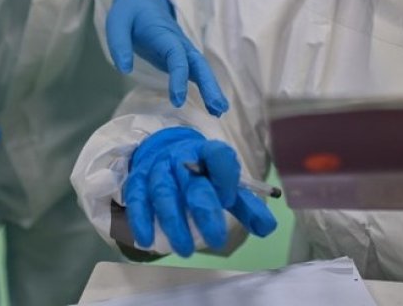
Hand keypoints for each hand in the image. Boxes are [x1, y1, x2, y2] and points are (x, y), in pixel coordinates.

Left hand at [106, 0, 228, 115]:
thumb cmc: (130, 10)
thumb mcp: (117, 22)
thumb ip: (119, 44)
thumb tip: (125, 70)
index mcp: (163, 34)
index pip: (177, 56)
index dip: (179, 77)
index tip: (178, 100)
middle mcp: (178, 43)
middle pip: (199, 63)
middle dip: (209, 85)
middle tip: (218, 108)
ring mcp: (181, 50)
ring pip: (201, 68)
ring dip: (211, 88)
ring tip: (219, 111)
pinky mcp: (180, 57)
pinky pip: (195, 72)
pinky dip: (205, 87)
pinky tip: (212, 106)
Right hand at [123, 127, 276, 255]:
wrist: (165, 153)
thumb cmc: (201, 174)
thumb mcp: (225, 185)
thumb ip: (246, 206)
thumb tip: (267, 228)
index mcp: (207, 153)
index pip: (217, 156)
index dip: (224, 176)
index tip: (229, 198)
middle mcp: (181, 158)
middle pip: (191, 182)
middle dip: (204, 211)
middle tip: (216, 240)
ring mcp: (157, 169)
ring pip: (163, 193)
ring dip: (174, 223)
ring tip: (185, 250)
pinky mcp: (137, 181)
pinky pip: (136, 199)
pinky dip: (140, 219)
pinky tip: (147, 241)